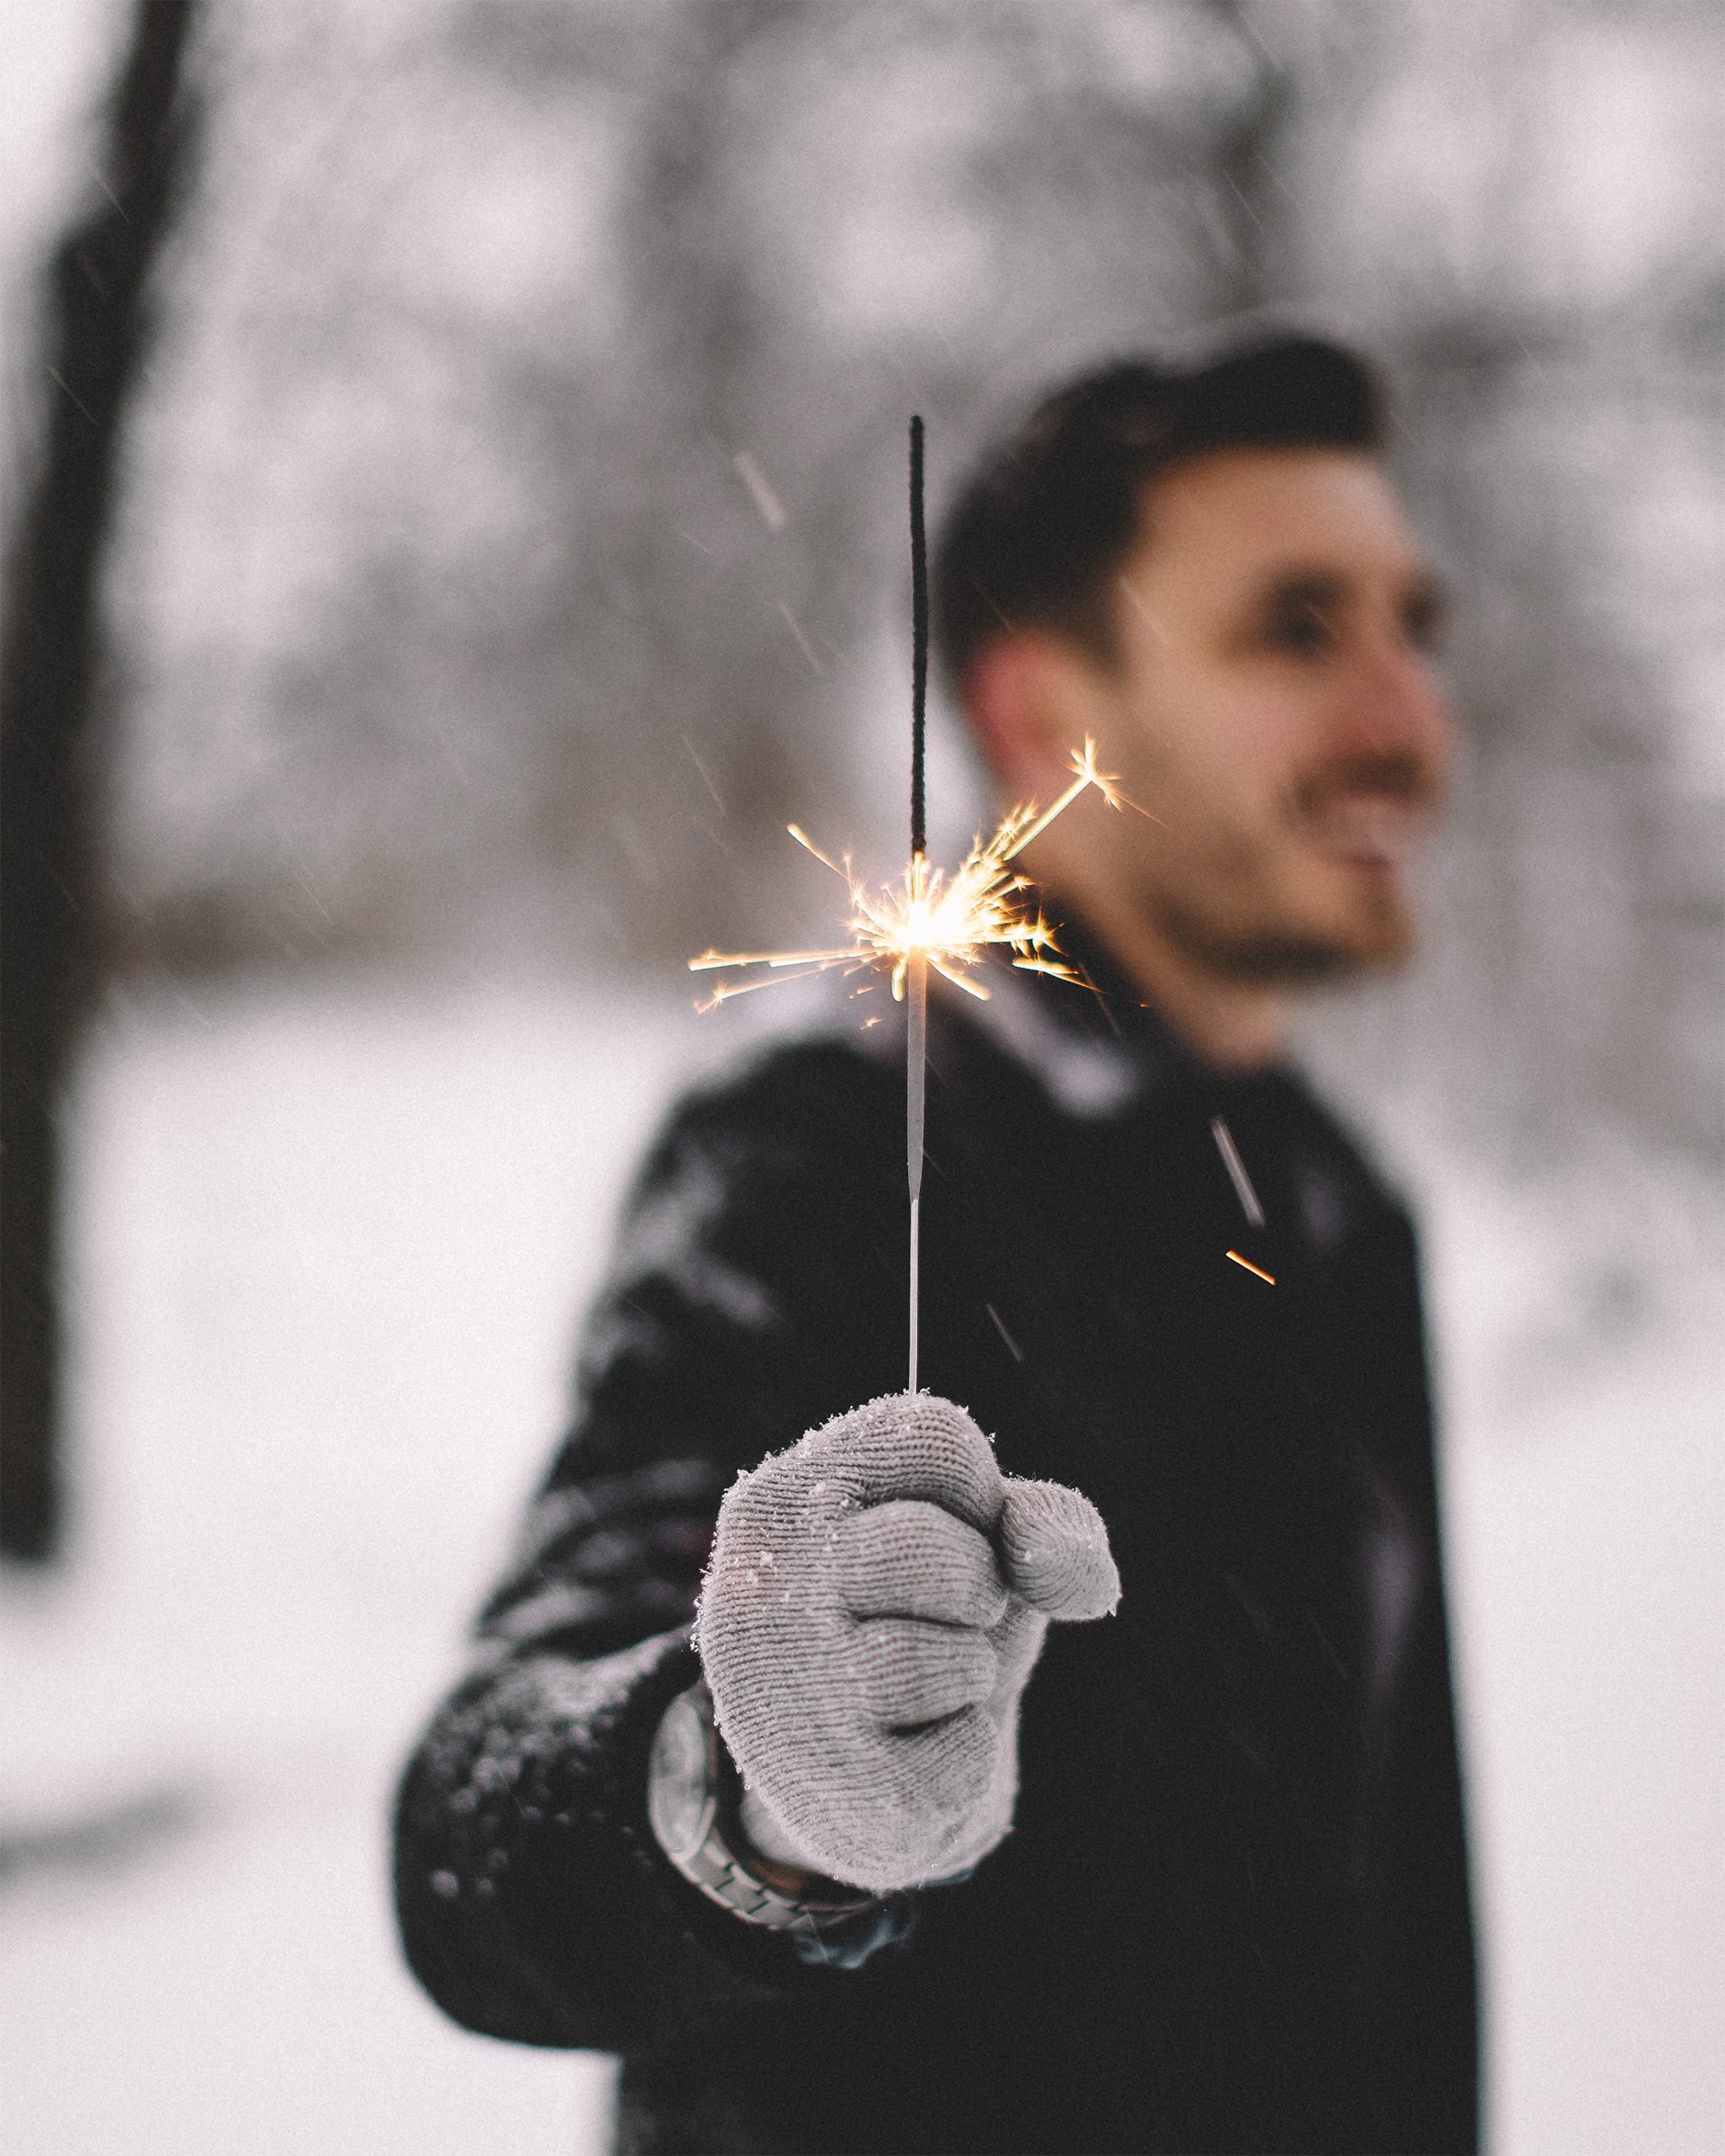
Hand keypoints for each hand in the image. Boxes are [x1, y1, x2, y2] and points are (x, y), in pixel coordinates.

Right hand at [694, 1392, 1118, 1894]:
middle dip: (978, 1590)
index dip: (978, 1493)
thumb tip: (1067, 1571)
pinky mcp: (824, 1785)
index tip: (948, 1531)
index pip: (933, 1438)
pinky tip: (905, 1751)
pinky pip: (959, 1758)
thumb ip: (1041, 1522)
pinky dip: (964, 1754)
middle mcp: (753, 1582)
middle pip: (939, 1553)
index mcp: (780, 1495)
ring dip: (969, 1673)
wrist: (854, 1780)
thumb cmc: (921, 1625)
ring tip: (918, 1688)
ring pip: (947, 1659)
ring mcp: (777, 1689)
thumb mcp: (981, 1543)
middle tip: (937, 1619)